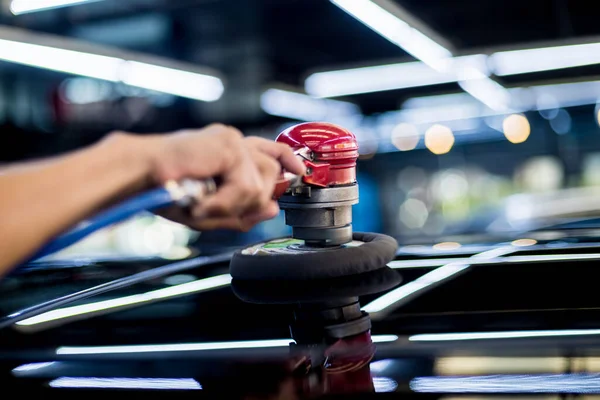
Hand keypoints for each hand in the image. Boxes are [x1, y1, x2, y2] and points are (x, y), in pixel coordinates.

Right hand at [144, 124, 305, 231]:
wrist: (141, 177)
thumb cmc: (167, 191)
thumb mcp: (211, 210)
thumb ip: (242, 211)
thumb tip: (273, 209)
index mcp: (227, 150)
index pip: (269, 151)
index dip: (287, 160)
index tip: (299, 171)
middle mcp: (233, 141)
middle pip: (271, 174)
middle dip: (252, 202)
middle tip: (216, 208)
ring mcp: (232, 141)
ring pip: (261, 184)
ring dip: (234, 205)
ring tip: (205, 205)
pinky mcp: (229, 146)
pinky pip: (246, 187)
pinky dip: (225, 203)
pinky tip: (203, 202)